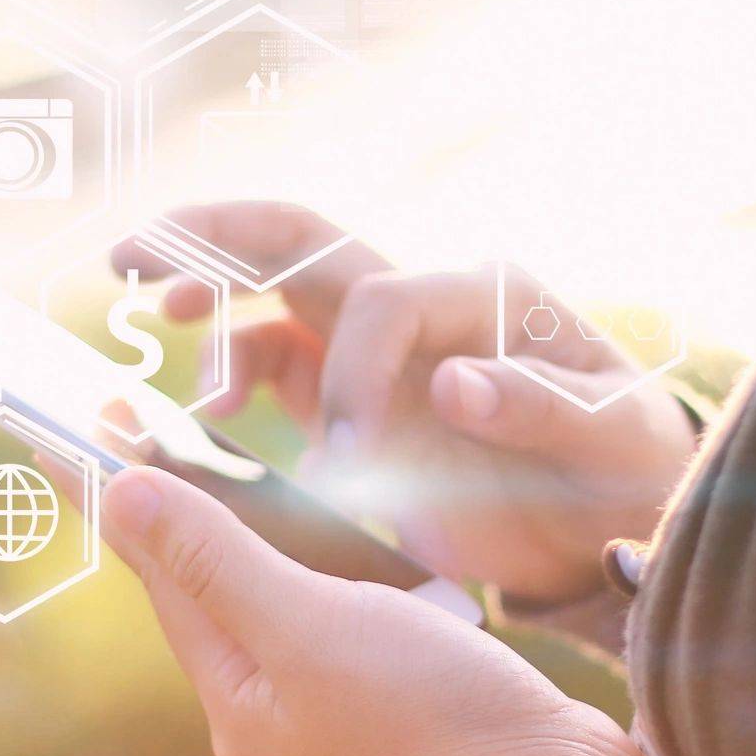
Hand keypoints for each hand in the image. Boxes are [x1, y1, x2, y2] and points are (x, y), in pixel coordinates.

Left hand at [88, 462, 654, 755]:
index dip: (122, 490)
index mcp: (236, 696)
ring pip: (275, 594)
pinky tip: (334, 526)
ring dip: (250, 527)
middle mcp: (273, 704)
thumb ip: (217, 560)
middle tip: (134, 422)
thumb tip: (121, 495)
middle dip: (175, 505)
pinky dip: (323, 559)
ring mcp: (336, 703)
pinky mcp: (397, 691)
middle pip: (208, 583)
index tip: (73, 424)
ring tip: (215, 457)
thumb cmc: (429, 721)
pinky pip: (337, 610)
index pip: (160, 572)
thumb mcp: (308, 628)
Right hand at [119, 203, 698, 605]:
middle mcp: (419, 305)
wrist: (621, 515)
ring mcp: (378, 349)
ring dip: (212, 317)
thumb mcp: (610, 441)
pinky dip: (229, 379)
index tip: (349, 455)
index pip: (382, 300)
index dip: (350, 370)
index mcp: (482, 296)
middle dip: (211, 240)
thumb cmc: (624, 467)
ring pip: (270, 302)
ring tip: (168, 351)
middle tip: (131, 259)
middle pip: (298, 243)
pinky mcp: (353, 399)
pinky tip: (202, 418)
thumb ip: (538, 409)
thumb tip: (452, 382)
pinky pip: (272, 368)